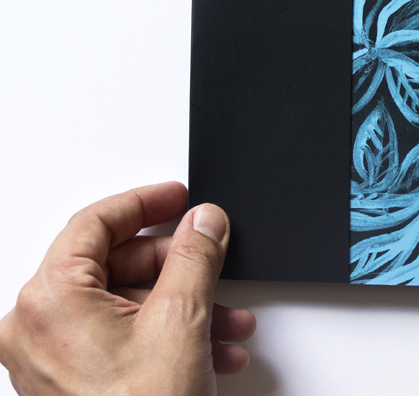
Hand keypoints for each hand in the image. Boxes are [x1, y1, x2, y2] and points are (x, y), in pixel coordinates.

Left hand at [0, 182, 254, 394]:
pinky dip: (164, 334)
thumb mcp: (181, 319)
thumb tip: (203, 221)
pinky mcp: (67, 384)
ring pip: (121, 304)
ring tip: (225, 317)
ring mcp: (48, 359)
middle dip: (175, 266)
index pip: (95, 223)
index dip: (144, 203)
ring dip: (181, 304)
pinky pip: (116, 338)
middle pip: (111, 264)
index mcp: (50, 300)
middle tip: (210, 256)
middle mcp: (35, 328)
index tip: (176, 198)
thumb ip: (194, 256)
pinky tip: (209, 347)